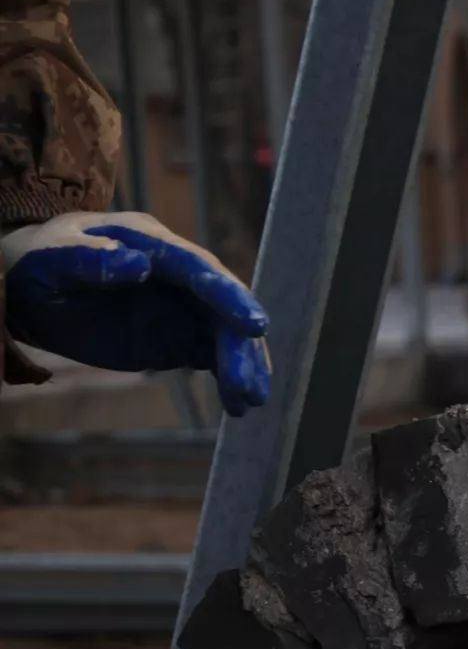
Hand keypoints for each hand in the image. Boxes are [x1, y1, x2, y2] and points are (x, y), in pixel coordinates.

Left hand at [2, 212, 270, 416]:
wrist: (32, 289)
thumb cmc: (39, 266)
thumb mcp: (52, 260)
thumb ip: (90, 259)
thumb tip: (138, 264)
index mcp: (149, 243)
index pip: (198, 268)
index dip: (229, 296)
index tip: (255, 326)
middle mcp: (176, 273)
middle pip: (221, 306)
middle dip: (241, 345)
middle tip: (251, 388)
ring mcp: (180, 306)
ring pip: (224, 333)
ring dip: (242, 365)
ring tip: (248, 402)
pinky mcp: (176, 336)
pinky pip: (211, 354)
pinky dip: (228, 377)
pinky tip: (237, 405)